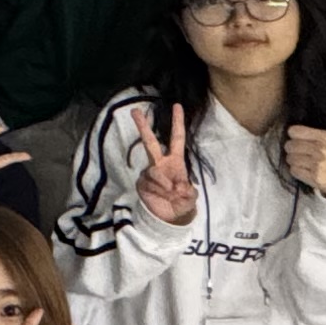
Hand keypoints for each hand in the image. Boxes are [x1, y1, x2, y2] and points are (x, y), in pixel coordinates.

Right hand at [128, 102, 198, 224]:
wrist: (168, 218)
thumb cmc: (182, 203)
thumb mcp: (191, 197)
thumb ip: (188, 191)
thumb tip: (178, 185)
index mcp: (175, 161)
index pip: (176, 138)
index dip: (177, 123)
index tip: (177, 106)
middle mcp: (160, 163)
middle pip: (150, 142)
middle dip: (142, 126)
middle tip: (134, 111)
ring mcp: (149, 173)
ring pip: (154, 171)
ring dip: (163, 184)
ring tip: (170, 194)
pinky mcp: (141, 183)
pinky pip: (148, 183)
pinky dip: (157, 191)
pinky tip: (160, 197)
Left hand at [284, 103, 325, 199]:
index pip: (294, 131)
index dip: (295, 135)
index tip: (301, 139)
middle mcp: (321, 150)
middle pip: (289, 145)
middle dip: (293, 149)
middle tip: (302, 152)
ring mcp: (317, 164)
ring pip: (290, 158)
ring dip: (294, 161)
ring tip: (305, 161)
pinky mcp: (314, 178)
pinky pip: (293, 171)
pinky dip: (297, 171)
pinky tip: (306, 170)